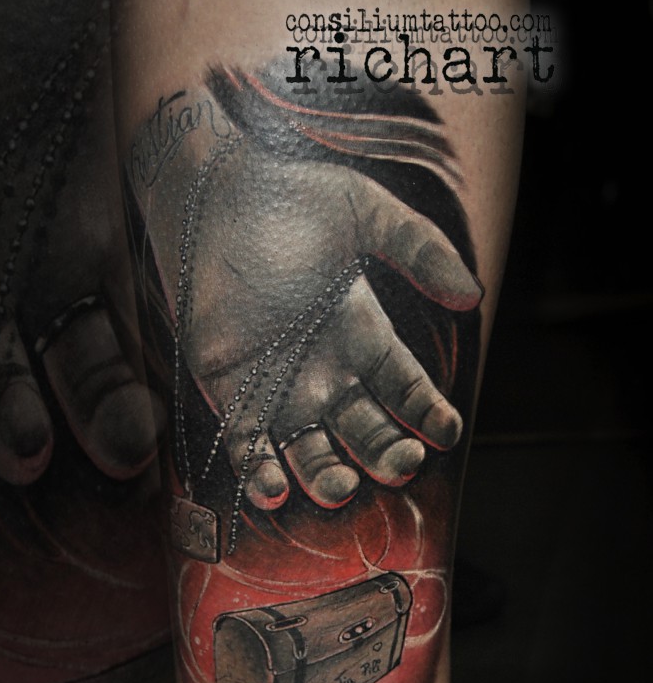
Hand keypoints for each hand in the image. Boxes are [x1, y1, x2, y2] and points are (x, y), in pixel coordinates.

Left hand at [146, 138, 480, 508]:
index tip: (446, 431)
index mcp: (364, 334)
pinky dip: (260, 472)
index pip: (407, 391)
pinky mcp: (229, 393)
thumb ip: (419, 250)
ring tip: (341, 483)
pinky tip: (275, 487)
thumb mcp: (365, 212)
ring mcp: (278, 388)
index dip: (428, 414)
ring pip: (312, 453)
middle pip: (368, 433)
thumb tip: (473, 294)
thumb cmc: (288, 197)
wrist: (209, 195)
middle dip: (387, 454)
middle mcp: (327, 371)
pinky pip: (248, 446)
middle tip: (401, 464)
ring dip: (328, 477)